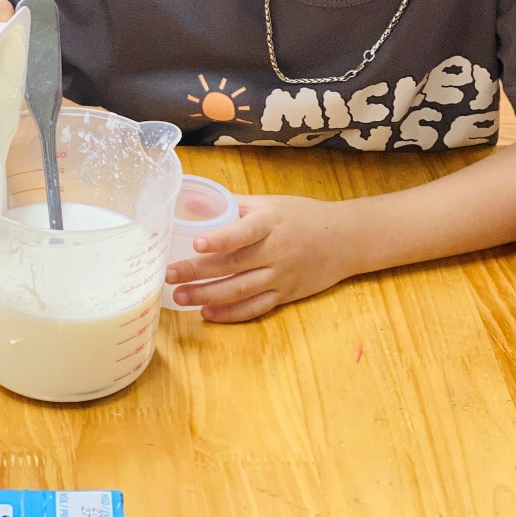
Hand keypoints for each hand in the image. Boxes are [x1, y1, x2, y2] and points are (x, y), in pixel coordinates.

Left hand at [164, 194, 354, 321]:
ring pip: (240, 290)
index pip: (243, 232)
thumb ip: (234, 205)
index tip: (197, 243)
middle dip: (198, 272)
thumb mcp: (271, 203)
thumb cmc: (303, 216)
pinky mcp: (286, 295)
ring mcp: (281, 276)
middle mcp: (276, 251)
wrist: (346, 240)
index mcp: (270, 223)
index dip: (220, 239)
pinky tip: (208, 314)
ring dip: (207, 296)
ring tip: (180, 297)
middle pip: (233, 265)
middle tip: (169, 275)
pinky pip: (255, 308)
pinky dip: (231, 313)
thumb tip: (194, 202)